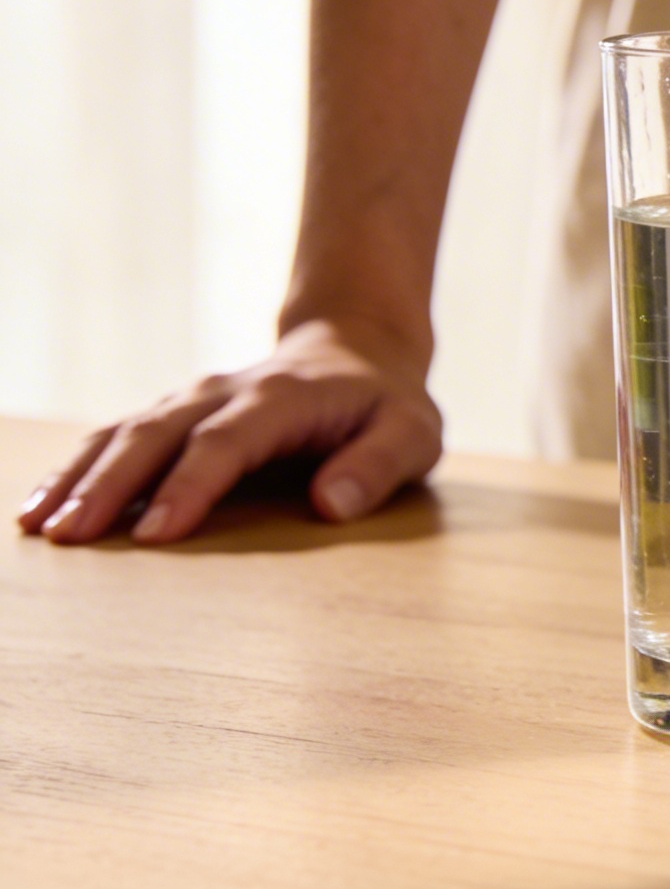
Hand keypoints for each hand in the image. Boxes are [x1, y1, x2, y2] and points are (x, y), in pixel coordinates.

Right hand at [16, 318, 443, 544]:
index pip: (225, 444)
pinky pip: (115, 436)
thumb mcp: (413, 433)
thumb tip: (332, 504)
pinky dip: (77, 468)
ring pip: (123, 432)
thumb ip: (378, 465)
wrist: (357, 351)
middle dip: (109, 485)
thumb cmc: (387, 407)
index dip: (189, 487)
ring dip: (78, 476)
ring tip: (37, 526)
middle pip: (156, 436)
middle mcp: (224, 392)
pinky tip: (42, 506)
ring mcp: (191, 399)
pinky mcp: (173, 413)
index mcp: (281, 399)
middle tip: (69, 537)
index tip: (155, 535)